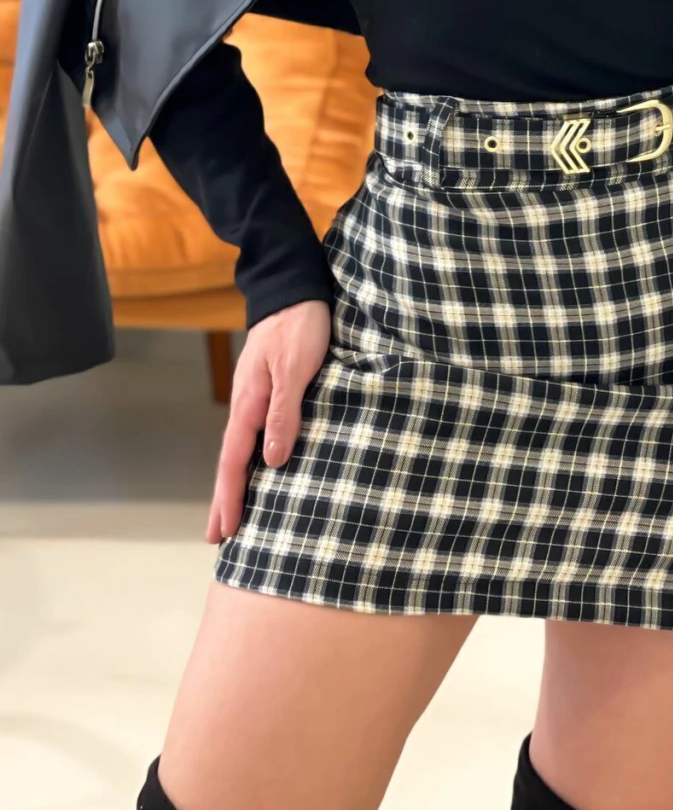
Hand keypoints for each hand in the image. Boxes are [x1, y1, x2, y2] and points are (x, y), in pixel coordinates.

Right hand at [206, 298, 331, 543]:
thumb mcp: (296, 368)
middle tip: (217, 538)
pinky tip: (257, 470)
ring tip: (232, 514)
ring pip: (240, 450)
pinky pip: (254, 435)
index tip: (227, 531)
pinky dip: (249, 460)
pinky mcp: (268, 392)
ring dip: (234, 483)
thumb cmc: (299, 327)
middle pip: (231, 462)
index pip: (234, 461)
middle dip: (224, 499)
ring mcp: (255, 399)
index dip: (230, 497)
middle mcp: (247, 405)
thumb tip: (271, 461)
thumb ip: (284, 412)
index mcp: (250, 403)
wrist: (294, 291)